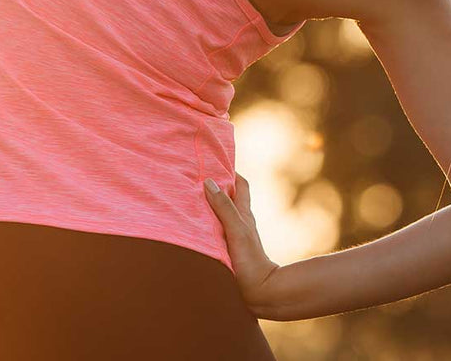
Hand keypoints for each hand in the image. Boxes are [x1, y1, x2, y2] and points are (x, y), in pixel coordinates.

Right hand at [203, 173, 286, 315]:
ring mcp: (235, 236)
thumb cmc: (250, 260)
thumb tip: (210, 182)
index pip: (239, 184)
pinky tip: (195, 228)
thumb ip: (224, 208)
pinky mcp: (229, 251)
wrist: (261, 291)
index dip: (229, 170)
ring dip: (210, 205)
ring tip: (189, 198)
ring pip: (222, 214)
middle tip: (196, 175)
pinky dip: (207, 225)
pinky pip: (216, 231)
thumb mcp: (236, 230)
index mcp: (243, 213)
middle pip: (230, 197)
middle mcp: (240, 222)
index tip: (214, 159)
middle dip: (217, 185)